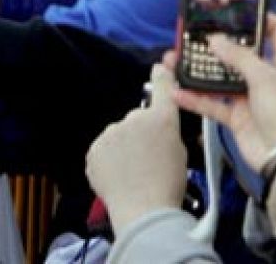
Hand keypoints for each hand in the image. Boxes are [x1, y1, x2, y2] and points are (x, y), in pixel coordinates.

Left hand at [86, 64, 187, 234]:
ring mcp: (111, 133)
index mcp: (162, 118)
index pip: (162, 87)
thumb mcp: (181, 153)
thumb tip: (161, 129)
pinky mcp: (94, 149)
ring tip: (132, 173)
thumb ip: (167, 132)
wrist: (143, 211)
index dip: (162, 75)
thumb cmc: (169, 186)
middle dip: (140, 134)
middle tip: (148, 160)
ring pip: (118, 136)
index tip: (160, 65)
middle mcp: (134, 119)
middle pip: (137, 119)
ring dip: (123, 148)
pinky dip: (109, 161)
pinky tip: (119, 177)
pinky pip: (103, 151)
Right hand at [172, 15, 275, 170]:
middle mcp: (266, 77)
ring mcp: (249, 97)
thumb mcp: (265, 79)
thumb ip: (239, 57)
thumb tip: (216, 40)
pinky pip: (211, 103)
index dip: (261, 18)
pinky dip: (194, 98)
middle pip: (239, 53)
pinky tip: (176, 92)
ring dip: (198, 71)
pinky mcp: (236, 116)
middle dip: (216, 44)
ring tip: (175, 61)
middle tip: (194, 35)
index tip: (237, 10)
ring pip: (219, 78)